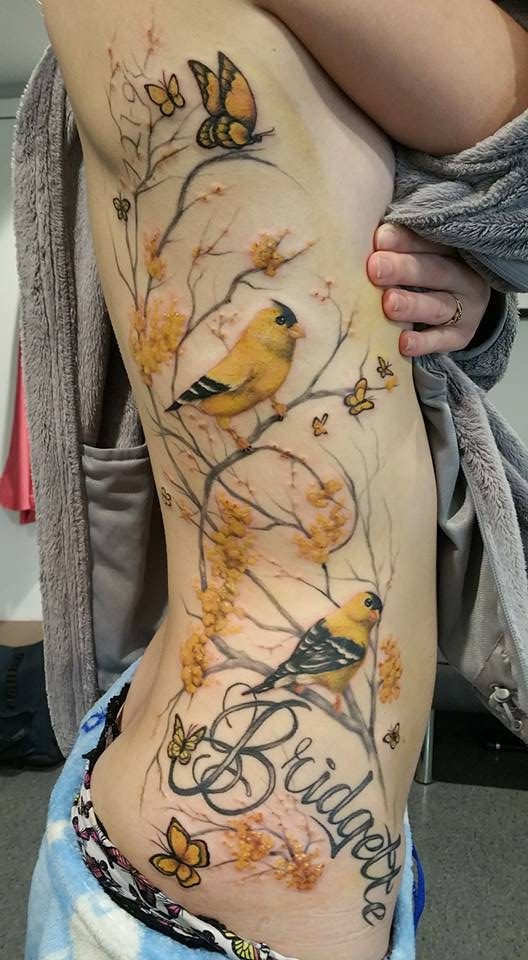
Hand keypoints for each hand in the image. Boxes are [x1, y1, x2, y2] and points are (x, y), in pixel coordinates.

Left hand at [367, 224, 491, 357]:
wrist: (462, 309)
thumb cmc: (424, 276)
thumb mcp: (419, 256)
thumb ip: (396, 249)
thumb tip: (368, 241)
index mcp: (453, 250)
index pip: (430, 242)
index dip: (405, 240)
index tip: (379, 239)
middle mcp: (463, 278)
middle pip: (434, 271)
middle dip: (403, 269)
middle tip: (375, 268)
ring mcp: (465, 309)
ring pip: (438, 306)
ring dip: (412, 305)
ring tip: (389, 304)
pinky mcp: (460, 337)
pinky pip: (441, 340)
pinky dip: (423, 342)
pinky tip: (403, 342)